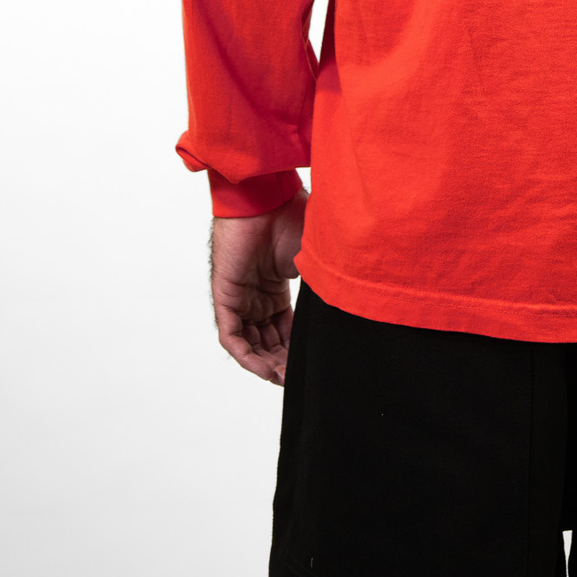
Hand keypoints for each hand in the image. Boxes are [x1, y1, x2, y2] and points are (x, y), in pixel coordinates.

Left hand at [209, 188, 308, 384]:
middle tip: (297, 377)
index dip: (296, 349)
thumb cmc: (292, 218)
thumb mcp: (315, 261)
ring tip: (284, 378)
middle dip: (282, 362)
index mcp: (275, 286)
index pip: (284, 328)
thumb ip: (324, 285)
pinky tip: (265, 368)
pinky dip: (246, 355)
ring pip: (249, 343)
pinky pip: (231, 336)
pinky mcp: (224, 295)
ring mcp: (239, 296)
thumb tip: (352, 304)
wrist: (267, 198)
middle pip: (267, 340)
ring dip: (265, 363)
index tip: (310, 365)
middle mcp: (256, 295)